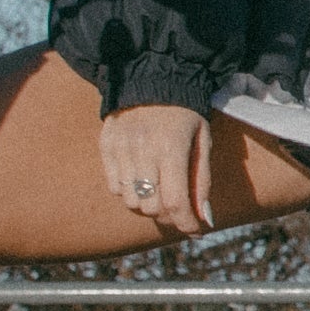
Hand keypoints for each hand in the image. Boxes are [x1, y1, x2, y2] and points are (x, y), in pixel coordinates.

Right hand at [98, 102, 206, 236]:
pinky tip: (140, 176)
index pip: (176, 202)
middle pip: (151, 207)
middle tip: (178, 205)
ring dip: (147, 203)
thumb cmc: (185, 114)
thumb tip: (204, 219)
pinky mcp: (105, 146)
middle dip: (168, 214)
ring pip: (130, 201)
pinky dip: (128, 190)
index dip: (186, 224)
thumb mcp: (202, 143)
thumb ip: (202, 182)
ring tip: (158, 187)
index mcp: (172, 148)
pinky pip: (114, 187)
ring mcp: (120, 148)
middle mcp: (143, 150)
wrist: (153, 78)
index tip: (196, 232)